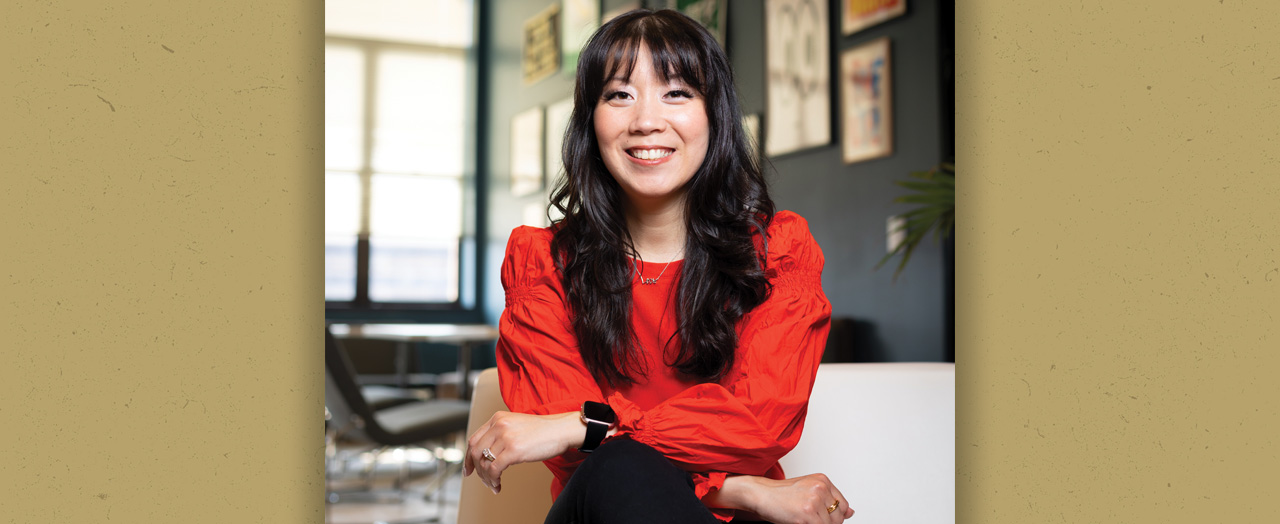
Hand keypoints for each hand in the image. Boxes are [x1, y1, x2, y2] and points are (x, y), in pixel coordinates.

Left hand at [463, 410, 580, 493]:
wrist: (561, 430)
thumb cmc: (542, 431)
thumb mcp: (516, 425)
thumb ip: (500, 433)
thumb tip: (487, 454)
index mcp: (497, 418)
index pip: (474, 439)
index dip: (468, 457)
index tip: (468, 469)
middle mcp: (499, 425)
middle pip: (475, 452)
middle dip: (476, 470)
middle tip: (482, 481)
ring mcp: (506, 437)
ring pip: (484, 462)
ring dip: (486, 478)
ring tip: (493, 484)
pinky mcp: (514, 450)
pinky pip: (494, 469)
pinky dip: (493, 480)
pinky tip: (499, 484)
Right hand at [720, 473, 854, 523]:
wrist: (761, 494)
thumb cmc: (781, 494)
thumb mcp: (808, 491)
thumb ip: (830, 500)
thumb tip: (851, 513)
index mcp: (823, 480)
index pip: (842, 505)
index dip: (835, 516)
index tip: (824, 518)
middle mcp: (821, 488)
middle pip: (838, 517)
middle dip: (827, 522)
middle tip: (809, 518)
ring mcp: (814, 501)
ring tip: (802, 518)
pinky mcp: (806, 515)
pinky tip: (798, 521)